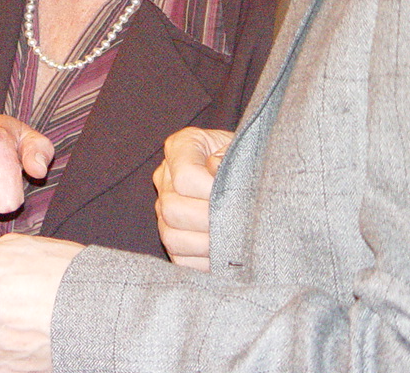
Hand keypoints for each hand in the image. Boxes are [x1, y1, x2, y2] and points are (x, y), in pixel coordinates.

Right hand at [152, 126, 233, 270]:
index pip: (185, 177)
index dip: (212, 191)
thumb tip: (216, 167)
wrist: (245, 170)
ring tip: (233, 240)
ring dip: (206, 244)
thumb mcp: (242, 147)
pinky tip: (225, 254)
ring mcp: (164, 208)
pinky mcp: (173, 235)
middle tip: (238, 224)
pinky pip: (179, 258)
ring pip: (172, 237)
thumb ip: (229, 154)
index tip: (238, 194)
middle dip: (210, 221)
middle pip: (173, 209)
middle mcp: (165, 177)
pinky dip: (203, 262)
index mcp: (181, 146)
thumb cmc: (245, 157)